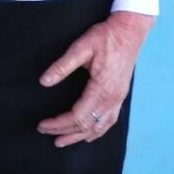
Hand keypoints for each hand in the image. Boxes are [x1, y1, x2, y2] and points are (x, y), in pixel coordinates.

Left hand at [36, 11, 153, 146]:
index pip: (78, 116)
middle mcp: (112, 98)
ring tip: (63, 141)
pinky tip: (89, 134)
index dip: (59, 123)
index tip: (43, 125)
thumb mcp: (81, 47)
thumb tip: (44, 82)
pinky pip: (109, 121)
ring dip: (80, 136)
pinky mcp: (121, 96)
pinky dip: (97, 131)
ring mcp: (119, 99)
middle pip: (87, 125)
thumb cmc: (106, 37)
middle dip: (65, 132)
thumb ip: (62, 66)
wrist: (130, 31)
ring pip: (100, 127)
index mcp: (101, 88)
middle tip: (45, 133)